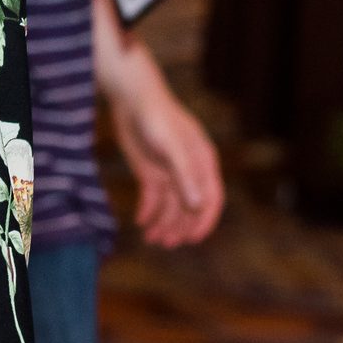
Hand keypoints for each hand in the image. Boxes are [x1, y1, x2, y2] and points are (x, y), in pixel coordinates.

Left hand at [109, 76, 223, 247]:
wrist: (131, 99)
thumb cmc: (157, 117)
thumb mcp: (171, 146)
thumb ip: (184, 175)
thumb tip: (197, 205)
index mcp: (203, 164)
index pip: (211, 199)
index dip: (204, 221)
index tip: (193, 239)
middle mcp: (188, 172)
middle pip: (189, 207)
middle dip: (179, 227)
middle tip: (165, 243)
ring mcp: (169, 173)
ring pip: (170, 206)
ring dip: (163, 223)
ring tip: (150, 238)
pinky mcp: (150, 172)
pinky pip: (152, 198)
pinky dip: (147, 211)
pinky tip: (140, 221)